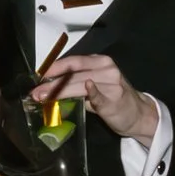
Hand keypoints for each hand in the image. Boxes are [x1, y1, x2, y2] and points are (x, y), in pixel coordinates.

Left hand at [28, 50, 157, 147]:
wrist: (139, 114)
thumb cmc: (114, 98)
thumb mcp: (95, 85)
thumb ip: (76, 83)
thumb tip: (48, 87)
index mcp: (99, 62)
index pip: (73, 62)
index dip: (54, 68)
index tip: (38, 75)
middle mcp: (106, 68)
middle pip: (74, 73)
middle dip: (52, 83)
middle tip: (35, 93)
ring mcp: (112, 83)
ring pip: (81, 84)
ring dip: (60, 91)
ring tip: (43, 98)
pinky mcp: (115, 100)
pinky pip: (100, 95)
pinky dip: (92, 92)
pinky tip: (86, 88)